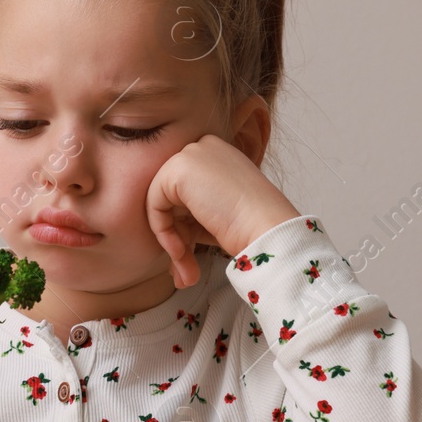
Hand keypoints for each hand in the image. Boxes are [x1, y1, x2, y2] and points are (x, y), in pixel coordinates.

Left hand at [145, 133, 300, 287]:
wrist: (268, 228)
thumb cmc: (252, 228)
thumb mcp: (217, 216)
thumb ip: (191, 217)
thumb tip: (174, 241)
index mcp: (217, 155)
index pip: (184, 193)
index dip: (185, 228)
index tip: (193, 256)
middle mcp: (203, 147)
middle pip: (171, 198)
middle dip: (177, 239)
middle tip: (186, 273)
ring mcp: (191, 153)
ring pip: (161, 203)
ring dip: (171, 242)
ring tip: (186, 272)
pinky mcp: (178, 168)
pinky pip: (154, 204)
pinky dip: (163, 232)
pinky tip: (181, 251)